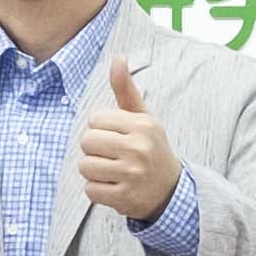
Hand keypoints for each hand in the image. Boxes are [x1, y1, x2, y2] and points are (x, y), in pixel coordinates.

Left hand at [75, 57, 179, 226]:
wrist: (170, 190)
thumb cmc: (150, 147)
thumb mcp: (143, 117)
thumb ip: (126, 89)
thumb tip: (118, 57)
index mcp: (142, 125)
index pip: (94, 120)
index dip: (100, 128)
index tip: (116, 136)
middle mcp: (139, 148)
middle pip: (87, 142)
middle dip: (94, 149)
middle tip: (112, 155)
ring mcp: (132, 175)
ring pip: (85, 166)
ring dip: (94, 171)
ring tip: (112, 170)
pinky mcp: (125, 198)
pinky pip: (90, 190)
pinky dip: (98, 190)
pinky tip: (115, 186)